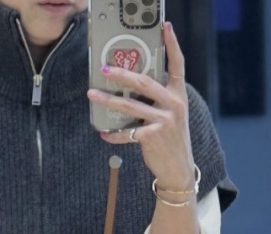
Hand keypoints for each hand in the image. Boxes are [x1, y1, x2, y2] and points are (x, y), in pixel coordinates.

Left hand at [87, 21, 194, 191]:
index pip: (177, 65)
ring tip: (92, 94)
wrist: (178, 169)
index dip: (172, 44)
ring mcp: (163, 121)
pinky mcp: (152, 137)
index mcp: (178, 95)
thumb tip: (131, 86)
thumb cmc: (170, 139)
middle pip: (144, 82)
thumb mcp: (171, 115)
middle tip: (104, 68)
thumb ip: (158, 99)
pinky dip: (113, 134)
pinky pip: (127, 132)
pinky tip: (104, 133)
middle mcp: (173, 105)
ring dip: (108, 100)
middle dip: (122, 74)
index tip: (165, 27)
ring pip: (130, 106)